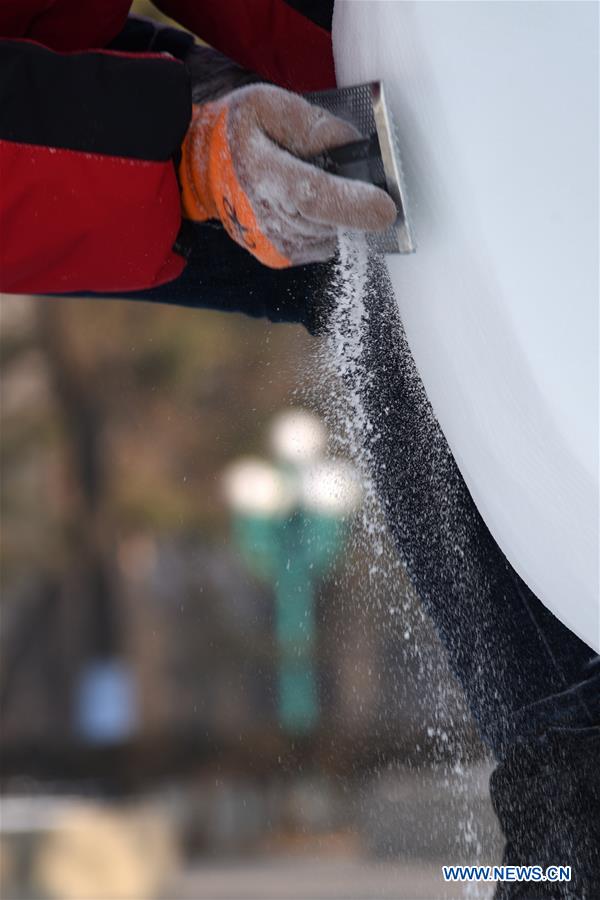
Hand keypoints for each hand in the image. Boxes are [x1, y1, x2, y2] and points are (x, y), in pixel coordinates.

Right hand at [178, 84, 396, 267]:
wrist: (200, 171)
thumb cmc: (237, 133)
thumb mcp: (267, 104)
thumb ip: (313, 124)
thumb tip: (353, 148)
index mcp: (261, 173)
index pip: (313, 197)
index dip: (353, 206)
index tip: (387, 210)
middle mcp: (266, 218)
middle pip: (332, 218)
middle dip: (349, 197)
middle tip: (330, 170)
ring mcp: (274, 244)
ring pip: (333, 233)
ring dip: (335, 211)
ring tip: (307, 185)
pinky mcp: (281, 258)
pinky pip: (324, 243)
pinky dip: (325, 225)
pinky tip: (304, 207)